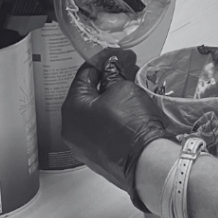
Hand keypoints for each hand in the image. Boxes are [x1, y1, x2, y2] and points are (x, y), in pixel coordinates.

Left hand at [61, 48, 167, 209]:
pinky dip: (113, 115)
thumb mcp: (123, 89)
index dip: (103, 60)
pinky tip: (129, 108)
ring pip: (95, 112)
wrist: (146, 162)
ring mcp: (83, 145)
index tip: (116, 55)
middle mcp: (71, 129)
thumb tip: (112, 67)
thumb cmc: (132, 126)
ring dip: (111, 97)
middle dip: (108, 78)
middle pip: (88, 94)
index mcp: (71, 109)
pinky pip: (101, 128)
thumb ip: (113, 74)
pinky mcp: (97, 155)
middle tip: (126, 68)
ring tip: (131, 86)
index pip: (84, 73)